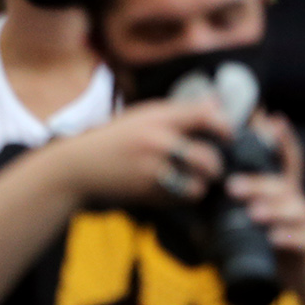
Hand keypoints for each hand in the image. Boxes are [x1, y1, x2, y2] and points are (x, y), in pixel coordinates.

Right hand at [45, 97, 230, 204]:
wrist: (77, 167)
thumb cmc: (112, 140)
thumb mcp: (140, 117)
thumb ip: (177, 112)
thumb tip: (216, 104)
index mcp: (155, 117)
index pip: (204, 116)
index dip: (224, 127)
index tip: (228, 137)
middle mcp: (156, 141)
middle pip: (208, 157)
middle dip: (214, 167)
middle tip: (211, 170)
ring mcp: (151, 169)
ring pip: (197, 185)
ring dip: (199, 187)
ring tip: (192, 184)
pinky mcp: (146, 192)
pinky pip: (179, 200)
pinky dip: (180, 199)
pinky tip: (171, 192)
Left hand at [228, 115, 304, 288]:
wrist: (300, 277)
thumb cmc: (268, 240)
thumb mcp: (248, 218)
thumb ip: (226, 206)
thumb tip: (190, 197)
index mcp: (280, 190)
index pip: (284, 159)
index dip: (281, 139)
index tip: (272, 118)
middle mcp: (295, 200)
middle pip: (280, 184)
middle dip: (257, 183)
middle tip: (232, 187)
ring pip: (294, 208)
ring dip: (272, 209)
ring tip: (253, 213)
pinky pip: (302, 239)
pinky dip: (287, 238)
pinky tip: (272, 238)